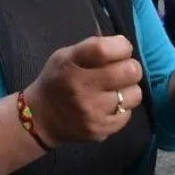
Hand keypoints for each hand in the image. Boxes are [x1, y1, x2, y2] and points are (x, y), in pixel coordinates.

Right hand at [24, 35, 143, 146]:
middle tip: (122, 71)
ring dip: (128, 89)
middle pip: (130, 71)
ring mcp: (92, 112)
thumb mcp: (65, 56)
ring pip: (135, 94)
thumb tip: (123, 44)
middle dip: (130, 67)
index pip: (105, 49)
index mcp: (70, 64)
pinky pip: (128, 114)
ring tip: (115, 90)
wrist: (40, 119)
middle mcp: (81, 89)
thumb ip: (93, 47)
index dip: (122, 46)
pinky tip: (109, 106)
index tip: (121, 49)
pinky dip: (123, 108)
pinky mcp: (100, 130)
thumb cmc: (57, 80)